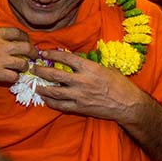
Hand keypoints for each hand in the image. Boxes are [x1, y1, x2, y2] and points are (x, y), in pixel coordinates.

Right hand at [0, 27, 35, 85]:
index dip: (25, 37)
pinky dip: (14, 77)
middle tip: (34, 55)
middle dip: (32, 52)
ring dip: (24, 66)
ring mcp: (0, 60)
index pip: (18, 33)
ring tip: (22, 68)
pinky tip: (11, 76)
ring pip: (23, 63)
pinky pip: (14, 76)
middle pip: (26, 47)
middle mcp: (1, 45)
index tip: (27, 41)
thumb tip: (4, 39)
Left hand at [30, 50, 146, 122]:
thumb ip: (90, 65)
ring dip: (42, 88)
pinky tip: (46, 99)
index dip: (53, 54)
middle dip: (41, 71)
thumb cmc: (120, 84)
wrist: (128, 104)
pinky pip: (61, 105)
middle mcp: (82, 81)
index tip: (43, 53)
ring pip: (54, 91)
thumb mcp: (106, 68)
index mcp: (90, 68)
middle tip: (33, 68)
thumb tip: (78, 61)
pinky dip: (51, 102)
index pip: (66, 58)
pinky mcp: (80, 107)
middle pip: (55, 74)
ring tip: (35, 85)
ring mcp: (80, 95)